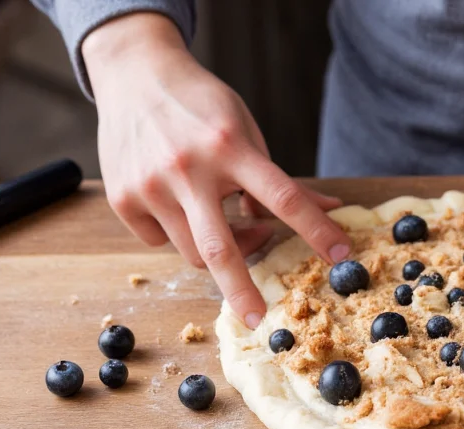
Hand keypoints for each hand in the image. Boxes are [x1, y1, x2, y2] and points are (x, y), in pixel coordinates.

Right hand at [83, 13, 350, 327]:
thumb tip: (329, 209)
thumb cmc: (201, 106)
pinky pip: (160, 241)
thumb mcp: (247, 130)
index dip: (315, 229)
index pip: (283, 196)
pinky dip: (178, 234)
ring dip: (220, 252)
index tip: (340, 256)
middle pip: (219, 248)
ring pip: (192, 252)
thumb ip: (280, 178)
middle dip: (241, 290)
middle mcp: (188, 167)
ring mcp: (150, 185)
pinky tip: (179, 204)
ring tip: (228, 222)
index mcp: (229, 145)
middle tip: (256, 319)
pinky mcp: (122, 198)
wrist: (133, 73)